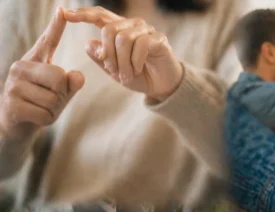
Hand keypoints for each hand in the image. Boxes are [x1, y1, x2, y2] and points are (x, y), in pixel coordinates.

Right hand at [0, 8, 83, 138]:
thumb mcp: (59, 92)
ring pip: (54, 98)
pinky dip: (47, 120)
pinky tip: (35, 118)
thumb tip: (78, 76)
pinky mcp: (12, 104)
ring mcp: (13, 85)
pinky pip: (46, 114)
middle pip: (59, 76)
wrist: (14, 126)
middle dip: (63, 94)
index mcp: (32, 60)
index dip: (56, 27)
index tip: (63, 10)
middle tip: (51, 100)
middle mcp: (20, 67)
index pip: (47, 42)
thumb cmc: (39, 105)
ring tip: (40, 108)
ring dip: (54, 109)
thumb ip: (71, 83)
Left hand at [64, 7, 183, 101]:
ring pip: (124, 39)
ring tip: (126, 76)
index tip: (65, 14)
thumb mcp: (114, 70)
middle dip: (108, 54)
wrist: (162, 87)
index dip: (82, 14)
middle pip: (109, 29)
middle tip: (113, 73)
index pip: (99, 15)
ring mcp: (147, 31)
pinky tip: (138, 70)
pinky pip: (141, 45)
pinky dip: (135, 61)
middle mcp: (132, 26)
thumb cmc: (138, 76)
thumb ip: (101, 58)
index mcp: (118, 29)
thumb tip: (89, 43)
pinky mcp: (159, 39)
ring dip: (122, 62)